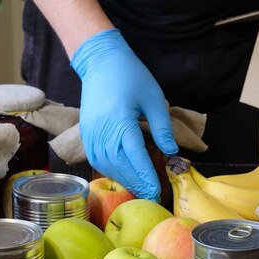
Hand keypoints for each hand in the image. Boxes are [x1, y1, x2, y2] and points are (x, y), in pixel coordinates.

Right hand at [71, 29, 178, 200]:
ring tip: (139, 188)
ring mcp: (91, 133)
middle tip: (151, 195)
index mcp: (121, 121)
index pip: (135, 156)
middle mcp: (103, 130)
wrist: (100, 62)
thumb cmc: (131, 76)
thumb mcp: (154, 98)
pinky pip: (97, 157)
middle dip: (136, 182)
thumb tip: (171, 151)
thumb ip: (162, 127)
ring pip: (106, 164)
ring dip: (123, 178)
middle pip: (119, 165)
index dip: (146, 176)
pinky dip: (110, 169)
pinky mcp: (86, 133)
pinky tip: (123, 174)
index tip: (156, 190)